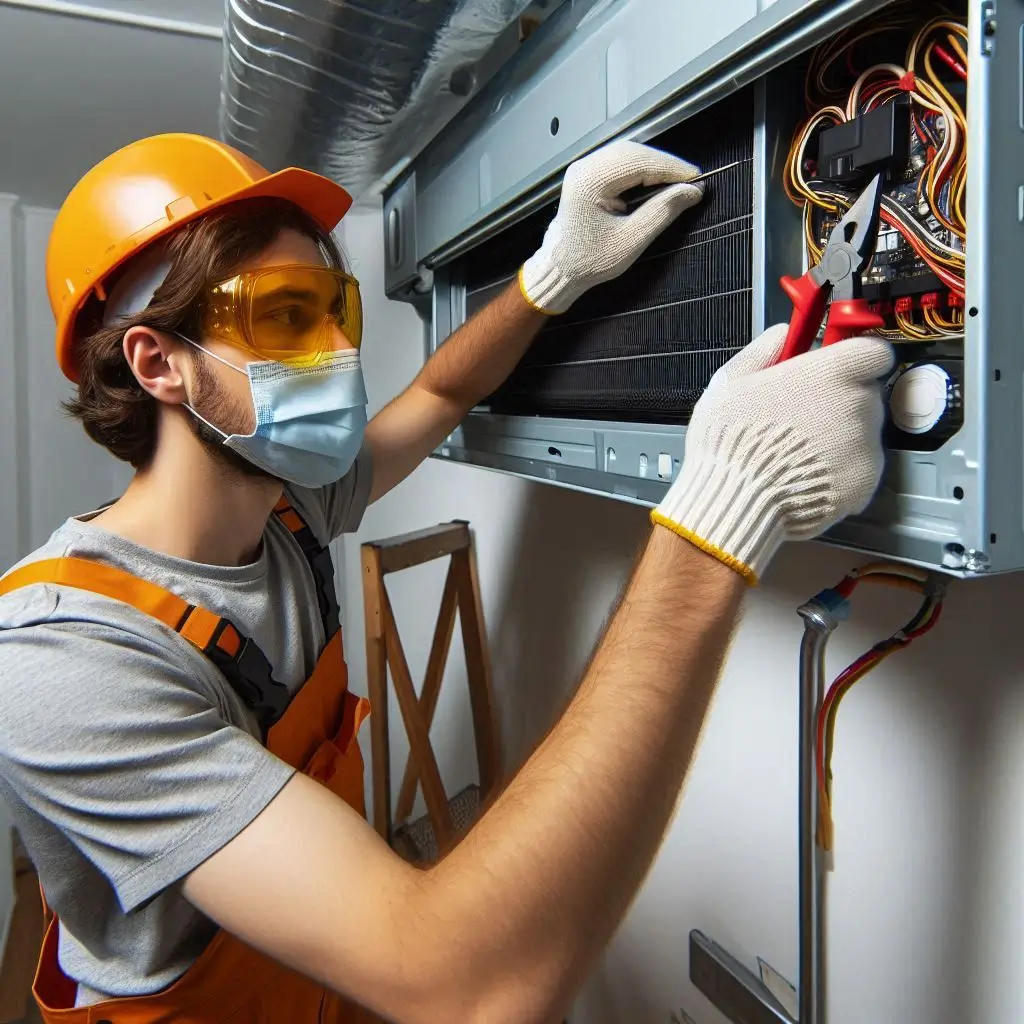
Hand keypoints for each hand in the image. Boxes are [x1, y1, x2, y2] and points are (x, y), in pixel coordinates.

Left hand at [519, 140, 703, 314]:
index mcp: (589, 181)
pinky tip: (656, 181)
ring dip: (654, 165)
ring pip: (628, 154)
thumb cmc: (589, 260)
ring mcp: (585, 169)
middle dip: (664, 164)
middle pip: (634, 152)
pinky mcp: (589, 175)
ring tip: (677, 181)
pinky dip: (642, 170)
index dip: (671, 168)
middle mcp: (584, 168)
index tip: (696, 178)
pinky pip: (620, 163)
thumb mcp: (630, 240)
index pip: (638, 162)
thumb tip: (692, 192)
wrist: (561, 268)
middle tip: (690, 180)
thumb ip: (661, 212)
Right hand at [651, 324, 893, 582]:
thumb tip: (781, 334)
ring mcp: (866, 446)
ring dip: (839, 437)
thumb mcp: (730, 382)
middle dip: (839, 401)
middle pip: (864, 393)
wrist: (738, 501)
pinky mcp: (865, 483)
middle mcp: (859, 405)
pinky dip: (839, 471)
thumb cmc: (731, 441)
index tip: (834, 368)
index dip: (853, 360)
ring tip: (797, 452)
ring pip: (861, 432)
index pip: (872, 352)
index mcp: (832, 372)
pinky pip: (858, 468)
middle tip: (802, 416)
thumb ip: (762, 351)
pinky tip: (805, 474)